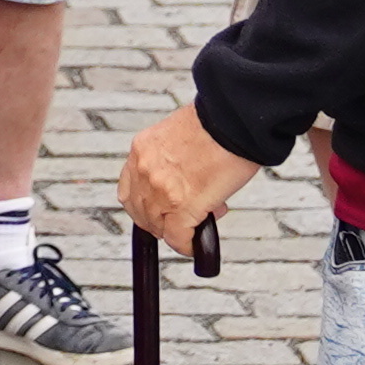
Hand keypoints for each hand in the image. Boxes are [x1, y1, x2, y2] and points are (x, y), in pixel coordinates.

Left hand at [119, 103, 259, 246]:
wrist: (234, 119)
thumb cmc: (217, 121)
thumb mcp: (179, 133)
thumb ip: (173, 157)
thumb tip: (186, 176)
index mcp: (143, 149)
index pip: (130, 187)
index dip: (146, 203)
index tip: (160, 208)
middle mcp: (145, 169)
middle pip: (140, 211)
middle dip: (160, 220)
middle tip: (180, 220)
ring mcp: (161, 189)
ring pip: (157, 226)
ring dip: (175, 232)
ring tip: (195, 226)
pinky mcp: (183, 206)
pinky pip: (178, 238)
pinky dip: (186, 245)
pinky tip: (196, 245)